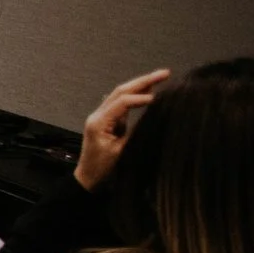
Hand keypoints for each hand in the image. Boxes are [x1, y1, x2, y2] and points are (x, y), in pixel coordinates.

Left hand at [75, 68, 168, 189]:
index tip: (159, 99)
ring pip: (120, 94)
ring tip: (160, 77)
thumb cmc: (103, 169)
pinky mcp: (105, 121)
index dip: (141, 98)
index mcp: (99, 122)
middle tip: (165, 73)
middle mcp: (97, 115)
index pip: (122, 102)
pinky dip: (134, 95)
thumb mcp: (122, 151)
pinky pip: (120, 103)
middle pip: (120, 91)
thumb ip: (136, 132)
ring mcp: (100, 117)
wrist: (88, 179)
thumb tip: (154, 116)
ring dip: (139, 85)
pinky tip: (147, 89)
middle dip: (143, 81)